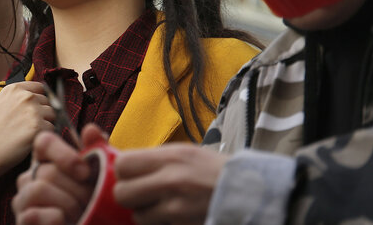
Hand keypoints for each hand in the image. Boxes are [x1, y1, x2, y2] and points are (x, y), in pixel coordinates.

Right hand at [0, 81, 55, 196]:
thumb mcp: (4, 104)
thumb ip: (22, 99)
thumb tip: (47, 98)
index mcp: (15, 88)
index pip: (41, 88)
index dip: (39, 100)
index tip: (32, 111)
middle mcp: (25, 96)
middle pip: (49, 102)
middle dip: (42, 114)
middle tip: (26, 126)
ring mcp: (32, 111)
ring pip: (53, 115)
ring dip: (45, 124)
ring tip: (27, 133)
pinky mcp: (38, 127)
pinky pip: (52, 129)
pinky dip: (44, 136)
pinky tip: (28, 140)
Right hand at [14, 124, 107, 224]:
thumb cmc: (89, 203)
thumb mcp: (97, 177)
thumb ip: (96, 153)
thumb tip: (91, 129)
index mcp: (47, 161)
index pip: (44, 142)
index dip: (64, 154)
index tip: (85, 173)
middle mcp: (29, 176)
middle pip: (48, 171)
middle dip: (77, 190)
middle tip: (90, 202)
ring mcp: (22, 199)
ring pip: (39, 189)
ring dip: (68, 204)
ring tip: (80, 214)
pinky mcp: (22, 220)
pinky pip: (34, 214)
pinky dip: (56, 220)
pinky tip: (65, 222)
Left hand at [113, 144, 228, 224]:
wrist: (250, 193)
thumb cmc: (215, 172)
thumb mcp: (186, 153)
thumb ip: (156, 159)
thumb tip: (124, 165)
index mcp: (172, 156)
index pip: (123, 164)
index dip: (123, 172)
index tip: (132, 175)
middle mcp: (171, 179)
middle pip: (122, 192)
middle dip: (129, 195)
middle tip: (143, 194)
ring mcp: (176, 206)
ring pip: (137, 215)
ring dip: (144, 213)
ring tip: (162, 206)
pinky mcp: (180, 224)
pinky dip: (159, 223)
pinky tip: (172, 216)